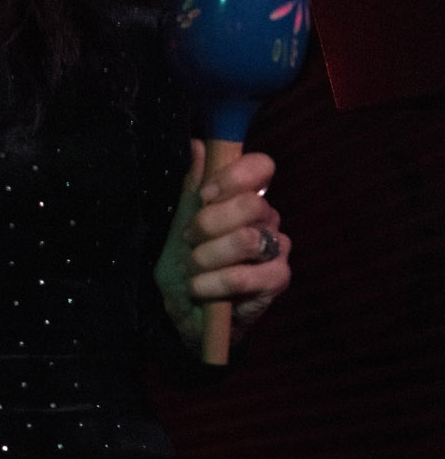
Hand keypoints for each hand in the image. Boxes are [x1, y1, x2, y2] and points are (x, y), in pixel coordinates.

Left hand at [155, 140, 291, 352]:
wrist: (190, 314)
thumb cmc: (187, 265)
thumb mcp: (180, 224)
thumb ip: (191, 188)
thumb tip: (197, 144)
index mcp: (247, 198)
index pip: (261, 167)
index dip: (234, 176)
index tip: (205, 196)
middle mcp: (268, 219)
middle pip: (252, 204)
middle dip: (209, 223)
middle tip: (189, 241)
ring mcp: (277, 250)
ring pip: (247, 239)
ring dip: (207, 256)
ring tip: (192, 269)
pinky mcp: (278, 281)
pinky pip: (245, 276)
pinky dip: (213, 283)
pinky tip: (199, 288)